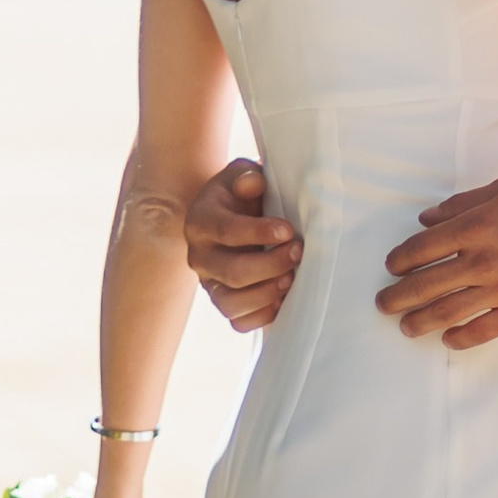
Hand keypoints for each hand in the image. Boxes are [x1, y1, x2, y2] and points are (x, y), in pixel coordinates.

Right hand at [187, 156, 298, 332]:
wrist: (232, 213)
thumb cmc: (243, 193)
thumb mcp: (242, 175)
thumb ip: (247, 176)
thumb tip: (254, 185)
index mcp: (200, 221)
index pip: (227, 231)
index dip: (260, 233)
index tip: (288, 230)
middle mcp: (199, 256)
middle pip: (232, 272)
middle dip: (271, 265)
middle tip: (298, 253)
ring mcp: (209, 283)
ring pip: (230, 304)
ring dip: (266, 294)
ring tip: (291, 279)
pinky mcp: (223, 301)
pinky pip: (238, 322)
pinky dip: (262, 315)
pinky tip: (283, 298)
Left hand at [377, 177, 497, 348]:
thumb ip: (461, 204)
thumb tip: (428, 217)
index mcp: (474, 226)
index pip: (421, 248)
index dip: (399, 260)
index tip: (392, 267)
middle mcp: (482, 260)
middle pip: (425, 285)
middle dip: (397, 298)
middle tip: (383, 304)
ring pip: (447, 312)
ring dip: (420, 322)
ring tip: (406, 327)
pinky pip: (483, 330)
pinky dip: (460, 338)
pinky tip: (448, 339)